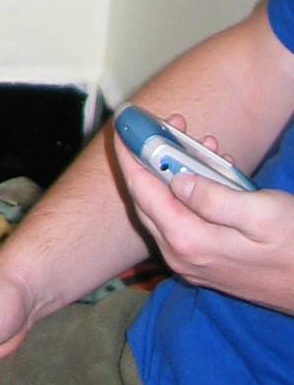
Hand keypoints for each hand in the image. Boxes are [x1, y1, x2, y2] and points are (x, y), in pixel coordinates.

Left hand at [119, 123, 293, 315]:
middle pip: (147, 197)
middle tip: (167, 125)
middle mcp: (180, 255)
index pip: (142, 189)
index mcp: (188, 241)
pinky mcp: (203, 261)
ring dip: (172, 171)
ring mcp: (190, 261)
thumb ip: (213, 198)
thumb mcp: (260, 215)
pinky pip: (181, 219)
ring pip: (164, 207)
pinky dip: (186, 191)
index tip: (125, 123)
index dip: (130, 152)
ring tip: (195, 142)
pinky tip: (208, 172)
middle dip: (150, 156)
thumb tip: (175, 180)